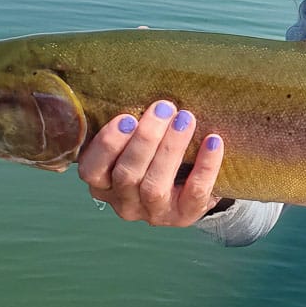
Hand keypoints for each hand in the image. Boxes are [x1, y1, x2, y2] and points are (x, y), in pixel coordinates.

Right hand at [77, 100, 225, 225]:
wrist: (188, 188)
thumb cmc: (153, 157)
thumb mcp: (133, 145)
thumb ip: (130, 129)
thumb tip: (143, 90)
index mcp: (104, 184)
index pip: (92, 171)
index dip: (107, 145)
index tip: (127, 118)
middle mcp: (124, 203)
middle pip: (127, 174)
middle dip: (146, 139)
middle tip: (164, 108)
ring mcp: (153, 213)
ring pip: (154, 185)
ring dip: (170, 148)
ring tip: (185, 119)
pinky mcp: (184, 216)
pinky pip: (195, 192)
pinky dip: (205, 166)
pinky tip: (213, 141)